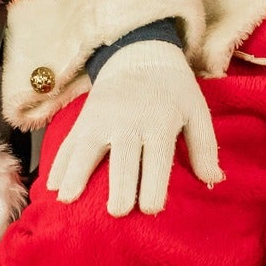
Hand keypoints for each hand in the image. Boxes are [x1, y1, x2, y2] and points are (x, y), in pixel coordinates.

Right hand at [47, 41, 221, 215]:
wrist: (141, 54)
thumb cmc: (173, 91)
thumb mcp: (197, 112)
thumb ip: (205, 147)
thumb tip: (214, 181)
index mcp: (160, 121)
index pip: (157, 156)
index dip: (156, 183)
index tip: (152, 209)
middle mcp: (128, 120)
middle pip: (123, 157)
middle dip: (121, 184)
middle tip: (117, 212)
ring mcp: (101, 118)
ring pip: (86, 148)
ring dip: (76, 174)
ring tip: (66, 199)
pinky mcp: (84, 118)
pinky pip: (68, 142)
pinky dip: (58, 163)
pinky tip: (51, 186)